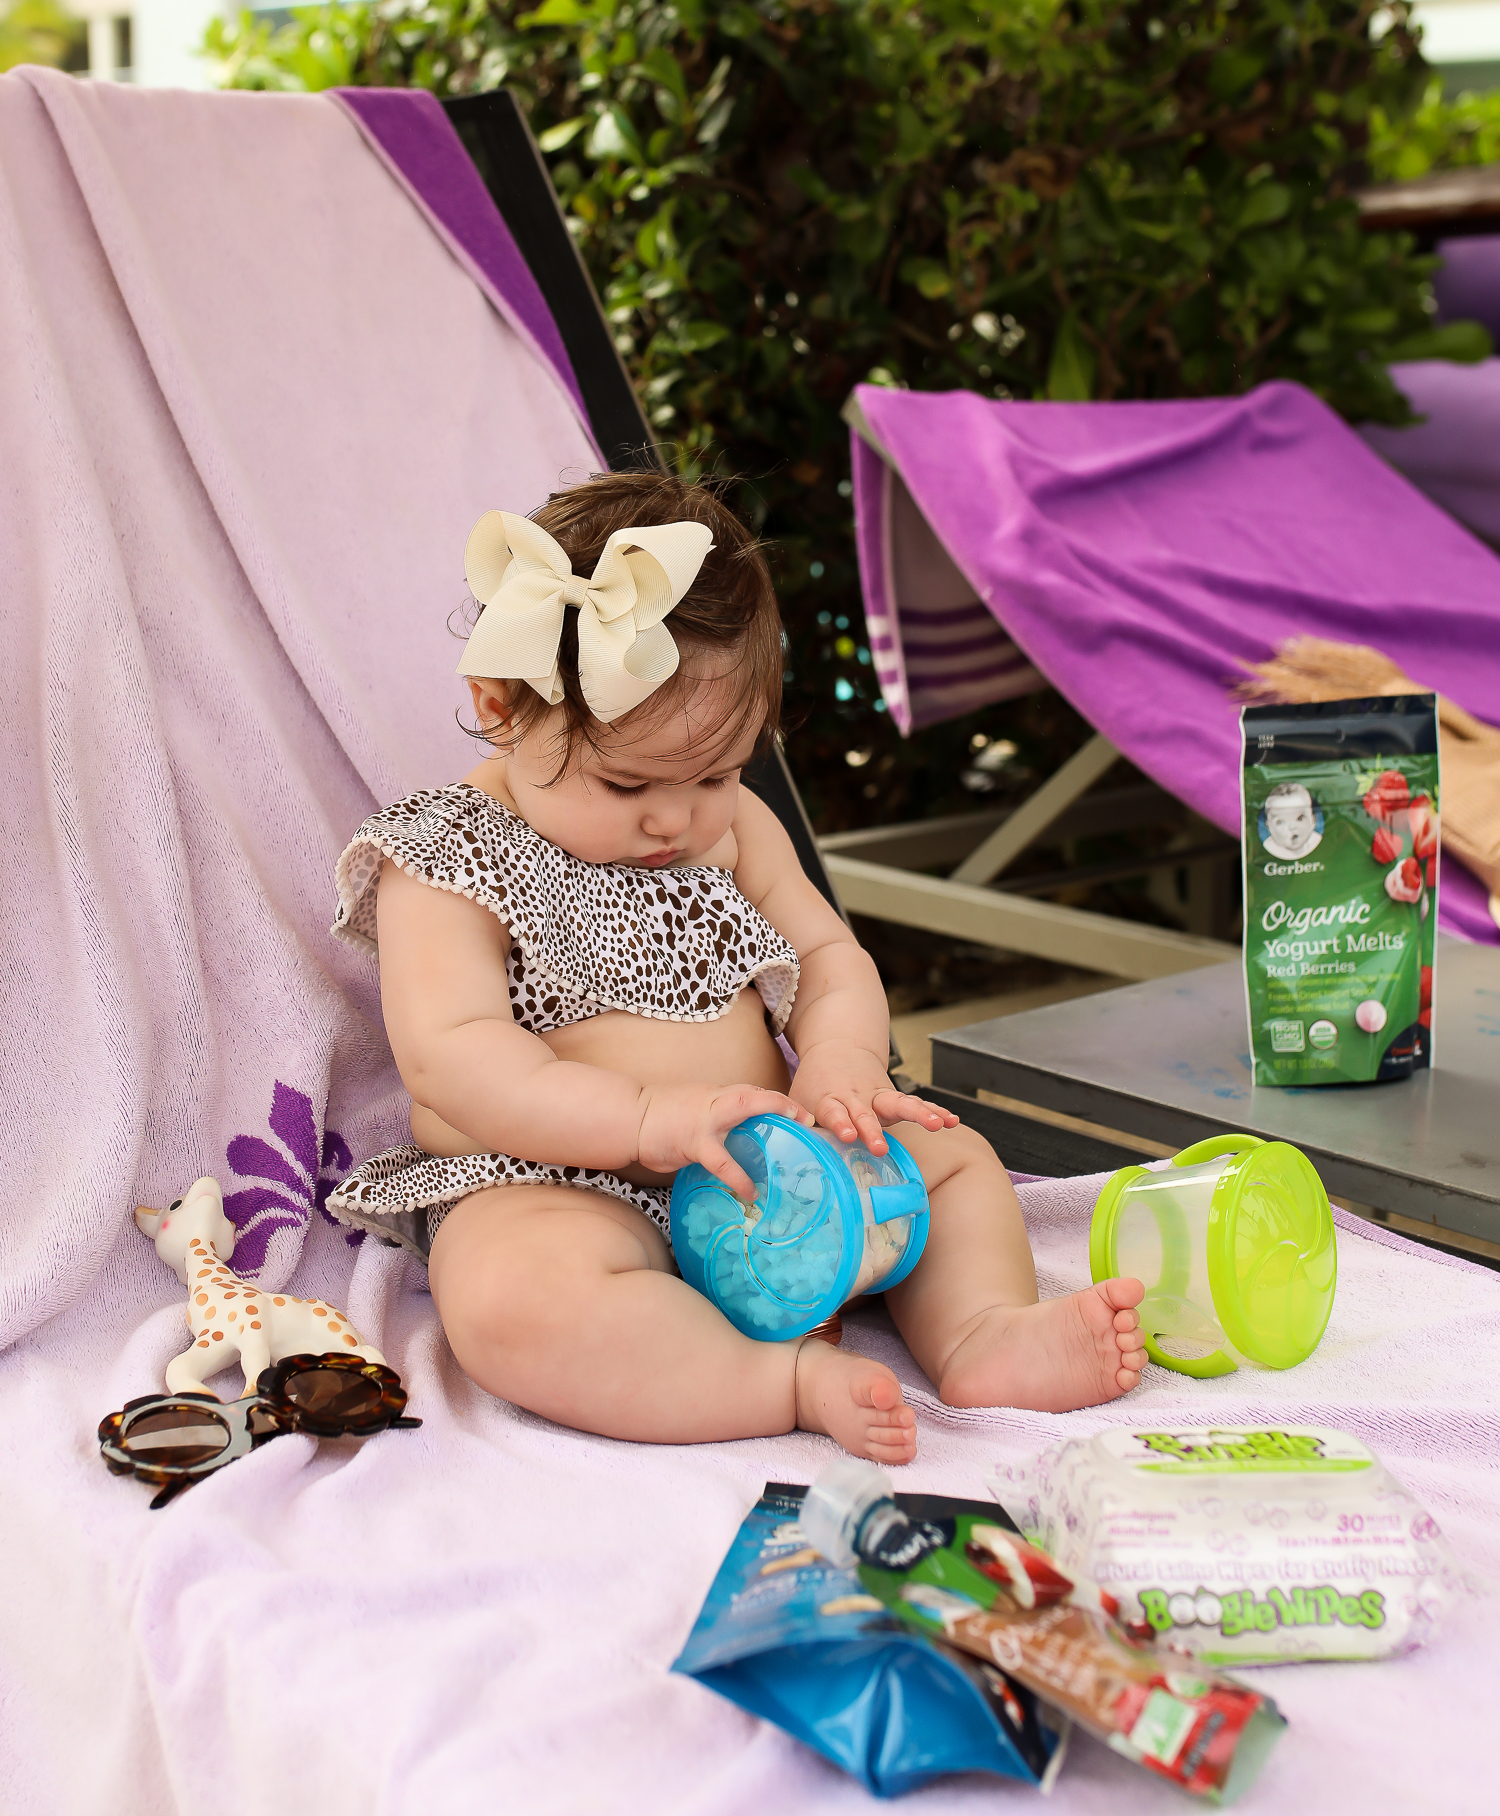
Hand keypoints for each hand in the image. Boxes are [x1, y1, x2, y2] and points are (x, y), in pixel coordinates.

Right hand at [636, 1083, 813, 1200]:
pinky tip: (751, 1192)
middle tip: (806, 1119)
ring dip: (773, 1114)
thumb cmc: (659, 1119)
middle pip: (754, 1093)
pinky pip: (722, 1159)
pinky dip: (738, 1176)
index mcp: (715, 1095)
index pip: (750, 1092)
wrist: (628, 1117)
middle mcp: (714, 1100)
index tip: (797, 1113)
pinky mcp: (694, 1141)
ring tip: (797, 1138)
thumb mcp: (692, 1111)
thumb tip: (733, 1137)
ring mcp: (706, 1118)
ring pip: (745, 1106)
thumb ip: (714, 1120)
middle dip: (783, 1102)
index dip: (776, 1101)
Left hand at [790, 1040, 959, 1153]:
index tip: (847, 1135)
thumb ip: (794, 1125)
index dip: (841, 1123)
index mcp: (829, 1099)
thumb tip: (782, 1156)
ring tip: (937, 1124)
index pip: (834, 1113)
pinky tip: (952, 1120)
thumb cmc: (816, 1083)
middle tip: (881, 1147)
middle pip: (867, 1113)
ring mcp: (878, 1096)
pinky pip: (917, 1104)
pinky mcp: (893, 1097)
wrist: (837, 1047)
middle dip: (874, 1130)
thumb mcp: (799, 1099)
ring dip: (918, 1114)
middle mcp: (856, 1097)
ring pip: (899, 1104)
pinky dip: (934, 1110)